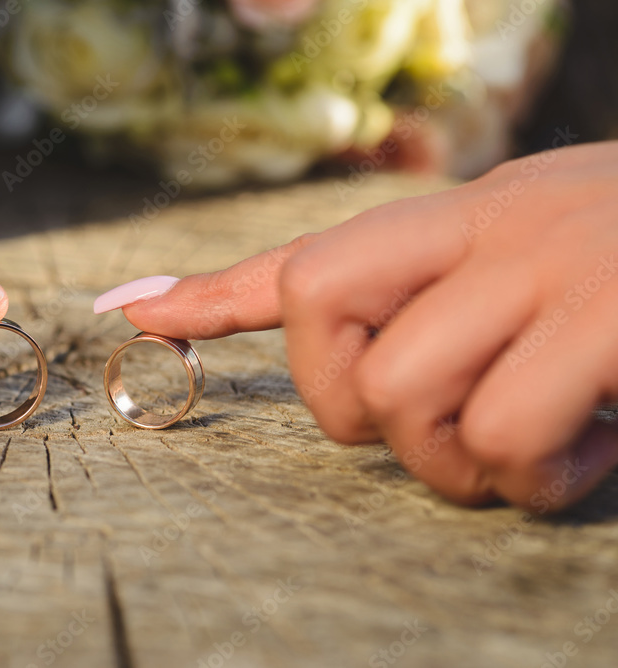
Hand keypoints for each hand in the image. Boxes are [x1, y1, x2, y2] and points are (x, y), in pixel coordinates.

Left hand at [98, 141, 617, 510]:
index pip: (308, 258)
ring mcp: (549, 270)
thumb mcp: (532, 259)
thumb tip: (341, 357)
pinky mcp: (610, 322)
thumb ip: (431, 297)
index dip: (212, 293)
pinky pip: (507, 435)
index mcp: (463, 220)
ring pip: (412, 403)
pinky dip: (545, 476)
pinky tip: (598, 446)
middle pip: (331, 341)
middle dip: (373, 421)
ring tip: (545, 443)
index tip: (132, 309)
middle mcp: (489, 232)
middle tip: (457, 431)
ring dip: (468, 462)